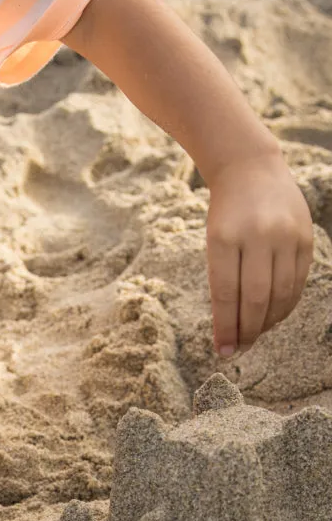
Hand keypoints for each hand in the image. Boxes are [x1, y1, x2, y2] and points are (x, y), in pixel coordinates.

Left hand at [206, 152, 313, 355]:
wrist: (252, 169)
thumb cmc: (225, 213)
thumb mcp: (213, 241)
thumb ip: (223, 280)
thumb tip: (229, 328)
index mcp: (225, 238)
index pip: (224, 294)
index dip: (225, 327)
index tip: (222, 351)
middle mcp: (258, 235)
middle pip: (254, 297)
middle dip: (247, 330)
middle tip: (239, 349)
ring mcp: (286, 235)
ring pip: (280, 293)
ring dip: (267, 322)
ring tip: (255, 334)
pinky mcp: (306, 237)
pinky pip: (298, 281)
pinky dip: (286, 304)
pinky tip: (273, 316)